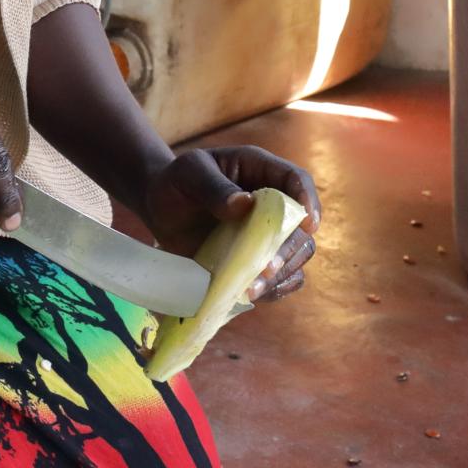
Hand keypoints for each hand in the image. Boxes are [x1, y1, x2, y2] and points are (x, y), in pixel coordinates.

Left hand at [140, 146, 320, 300]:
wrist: (159, 209)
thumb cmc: (176, 182)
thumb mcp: (188, 173)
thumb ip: (213, 187)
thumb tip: (245, 204)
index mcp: (261, 172)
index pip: (297, 180)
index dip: (309, 199)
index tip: (309, 223)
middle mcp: (272, 207)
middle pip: (301, 229)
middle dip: (290, 250)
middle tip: (268, 267)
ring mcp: (265, 237)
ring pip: (295, 258)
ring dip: (282, 275)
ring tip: (253, 288)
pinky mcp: (253, 262)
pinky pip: (278, 280)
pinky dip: (272, 290)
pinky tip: (250, 294)